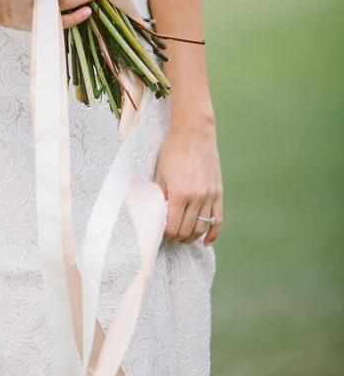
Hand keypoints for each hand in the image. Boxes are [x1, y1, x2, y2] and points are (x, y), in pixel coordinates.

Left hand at [154, 121, 222, 246]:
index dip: (165, 234)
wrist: (194, 133)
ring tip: (183, 238)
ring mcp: (210, 196)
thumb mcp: (160, 174)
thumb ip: (160, 197)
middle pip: (187, 230)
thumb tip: (157, 215)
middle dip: (177, 237)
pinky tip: (206, 241)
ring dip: (192, 237)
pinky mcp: (219, 193)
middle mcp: (197, 198)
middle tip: (169, 236)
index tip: (159, 233)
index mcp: (180, 194)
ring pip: (202, 228)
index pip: (173, 227)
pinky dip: (213, 233)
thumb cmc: (173, 152)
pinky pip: (218, 219)